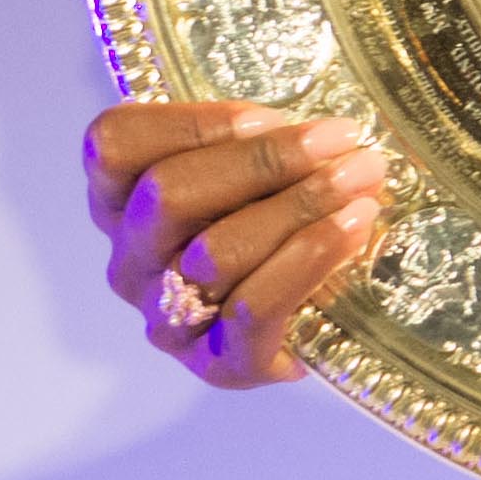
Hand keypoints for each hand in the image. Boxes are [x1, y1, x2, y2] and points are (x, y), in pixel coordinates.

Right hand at [83, 101, 389, 387]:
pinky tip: (356, 227)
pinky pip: (252, 310)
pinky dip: (310, 258)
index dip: (191, 123)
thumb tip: (322, 126)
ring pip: (215, 252)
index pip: (116, 145)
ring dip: (300, 205)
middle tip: (342, 140)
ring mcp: (169, 318)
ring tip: (364, 178)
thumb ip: (264, 139)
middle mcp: (132, 261)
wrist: (325, 317)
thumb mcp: (263, 169)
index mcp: (123, 200)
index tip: (271, 116)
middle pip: (168, 194)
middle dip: (266, 160)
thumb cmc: (287, 224)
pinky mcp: (218, 364)